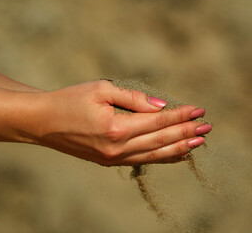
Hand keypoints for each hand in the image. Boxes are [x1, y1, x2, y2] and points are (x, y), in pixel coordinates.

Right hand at [32, 80, 210, 165]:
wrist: (43, 123)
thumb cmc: (70, 100)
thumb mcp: (101, 90)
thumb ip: (134, 99)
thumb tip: (161, 106)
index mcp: (116, 128)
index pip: (158, 121)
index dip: (180, 116)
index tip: (199, 110)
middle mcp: (117, 148)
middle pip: (161, 140)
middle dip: (186, 133)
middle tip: (207, 127)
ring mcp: (113, 158)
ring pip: (155, 154)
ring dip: (179, 148)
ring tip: (198, 142)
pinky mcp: (109, 161)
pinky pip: (142, 160)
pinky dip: (162, 157)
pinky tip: (176, 154)